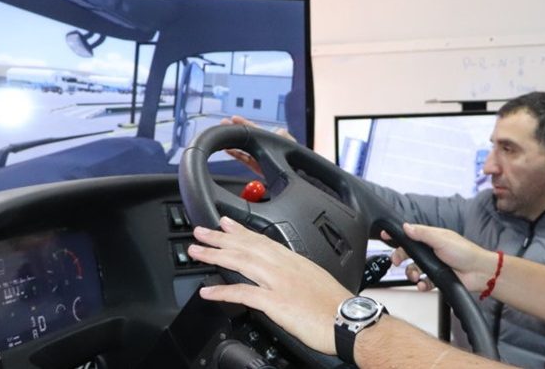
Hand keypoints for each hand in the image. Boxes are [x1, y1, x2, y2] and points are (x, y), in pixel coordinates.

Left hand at [187, 216, 352, 354]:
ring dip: (215, 255)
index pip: (261, 240)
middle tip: (200, 232)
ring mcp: (278, 282)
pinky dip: (222, 292)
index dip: (240, 231)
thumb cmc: (337, 305)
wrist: (349, 320)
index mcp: (294, 260)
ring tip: (196, 252)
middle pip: (245, 247)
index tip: (226, 224)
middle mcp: (284, 266)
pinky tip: (207, 292)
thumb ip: (296, 275)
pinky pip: (243, 294)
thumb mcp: (315, 280)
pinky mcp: (276, 302)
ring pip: (240, 262)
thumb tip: (284, 278)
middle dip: (219, 238)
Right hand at [220, 115, 295, 176]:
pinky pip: (242, 158)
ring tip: (223, 136)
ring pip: (241, 146)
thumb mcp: (289, 141)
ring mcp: (255, 155)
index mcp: (266, 138)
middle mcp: (259, 146)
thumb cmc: (292, 156)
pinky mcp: (253, 165)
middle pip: (244, 136)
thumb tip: (278, 130)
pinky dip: (235, 154)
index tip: (234, 118)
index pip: (253, 128)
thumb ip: (283, 134)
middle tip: (224, 123)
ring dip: (232, 141)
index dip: (244, 123)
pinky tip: (228, 149)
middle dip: (234, 130)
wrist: (292, 171)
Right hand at [386, 223, 497, 292]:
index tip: (385, 235)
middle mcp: (431, 250)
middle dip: (400, 257)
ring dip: (411, 273)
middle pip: (408, 253)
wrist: (479, 273)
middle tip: (396, 261)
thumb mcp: (441, 239)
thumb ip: (422, 233)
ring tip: (415, 276)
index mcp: (432, 238)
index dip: (398, 235)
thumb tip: (406, 226)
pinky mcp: (437, 278)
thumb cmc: (465, 252)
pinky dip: (421, 284)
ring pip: (414, 269)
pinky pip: (423, 281)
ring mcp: (434, 264)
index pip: (411, 234)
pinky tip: (423, 284)